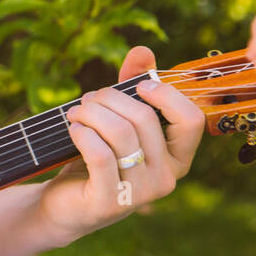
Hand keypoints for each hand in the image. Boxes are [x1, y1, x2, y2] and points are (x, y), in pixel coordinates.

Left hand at [37, 46, 205, 244]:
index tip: (138, 85)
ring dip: (91, 113)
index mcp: (177, 157)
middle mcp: (167, 177)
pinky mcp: (110, 201)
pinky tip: (72, 128)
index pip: (191, 119)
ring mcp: (140, 193)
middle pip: (144, 119)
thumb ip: (131, 88)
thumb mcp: (116, 122)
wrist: (63, 205)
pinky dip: (83, 134)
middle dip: (109, 99)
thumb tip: (143, 50)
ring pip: (120, 134)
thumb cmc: (95, 160)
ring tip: (75, 113)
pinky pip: (101, 155)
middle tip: (88, 100)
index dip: (166, 95)